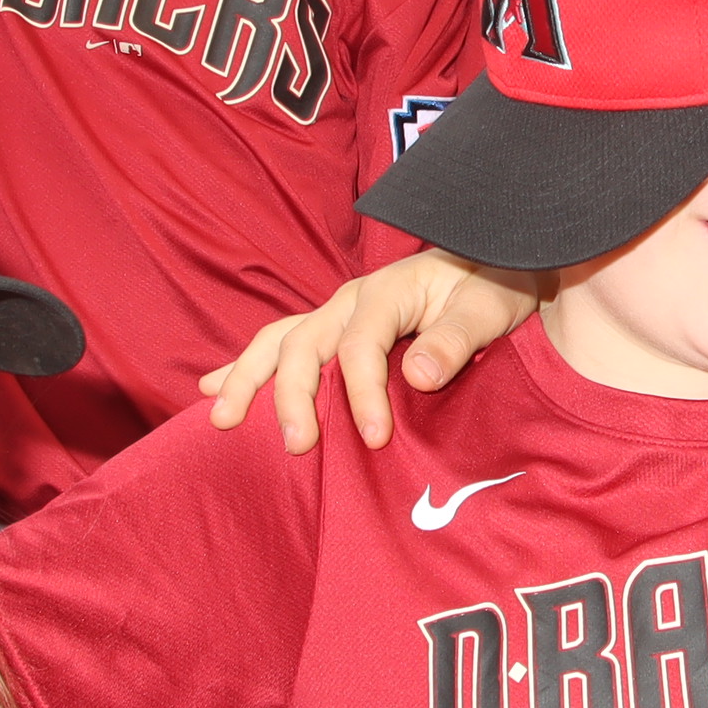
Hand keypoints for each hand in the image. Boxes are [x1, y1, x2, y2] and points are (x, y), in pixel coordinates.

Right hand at [198, 249, 538, 450]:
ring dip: (247, 380)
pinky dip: (244, 368)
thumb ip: (457, 339)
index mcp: (387, 292)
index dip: (362, 393)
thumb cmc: (495, 285)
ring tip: (223, 419)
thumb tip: (416, 375)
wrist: (495, 262)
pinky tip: (211, 390)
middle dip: (292, 396)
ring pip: (278, 343)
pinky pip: (279, 345)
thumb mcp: (490, 308)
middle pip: (304, 345)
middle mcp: (350, 300)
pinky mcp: (332, 329)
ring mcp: (335, 313)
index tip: (374, 438)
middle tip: (297, 446)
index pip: (361, 347)